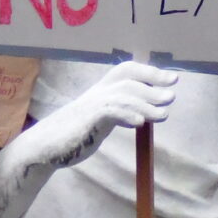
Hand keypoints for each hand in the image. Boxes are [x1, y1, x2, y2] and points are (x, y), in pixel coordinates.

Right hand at [20, 61, 175, 174]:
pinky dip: (126, 114)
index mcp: (102, 90)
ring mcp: (91, 106)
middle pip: (127, 79)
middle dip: (152, 85)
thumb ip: (120, 113)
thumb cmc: (75, 133)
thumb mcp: (101, 120)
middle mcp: (97, 93)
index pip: (127, 71)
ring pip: (122, 95)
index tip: (172, 79)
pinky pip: (109, 112)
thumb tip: (147, 112)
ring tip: (163, 114)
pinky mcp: (86, 120)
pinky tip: (139, 122)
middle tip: (172, 96)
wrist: (45, 147)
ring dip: (146, 104)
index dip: (150, 72)